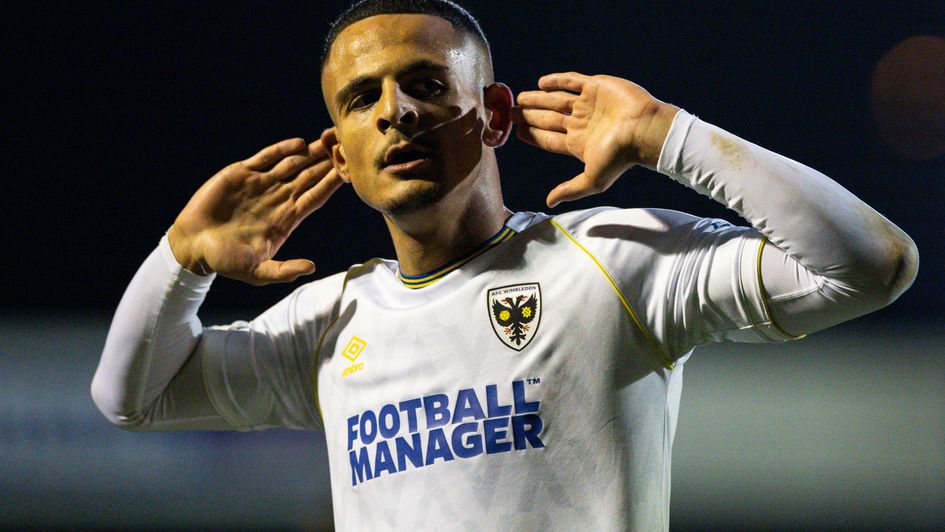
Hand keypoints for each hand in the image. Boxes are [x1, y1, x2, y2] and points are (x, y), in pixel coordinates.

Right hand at [167, 129, 344, 284]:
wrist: (193, 245)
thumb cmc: (226, 262)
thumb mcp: (258, 272)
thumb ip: (284, 270)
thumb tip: (311, 268)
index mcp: (286, 219)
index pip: (315, 197)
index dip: (332, 184)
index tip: (351, 172)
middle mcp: (278, 198)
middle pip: (310, 176)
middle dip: (328, 162)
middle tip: (347, 146)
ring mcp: (261, 184)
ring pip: (292, 164)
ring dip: (311, 152)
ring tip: (329, 138)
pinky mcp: (242, 173)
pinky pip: (266, 157)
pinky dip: (282, 149)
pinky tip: (299, 144)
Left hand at [514, 72, 678, 207]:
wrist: (643, 130)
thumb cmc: (619, 157)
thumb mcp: (592, 180)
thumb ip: (569, 190)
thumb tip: (549, 202)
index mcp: (578, 143)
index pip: (548, 139)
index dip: (532, 136)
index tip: (516, 131)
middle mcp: (581, 123)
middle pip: (548, 119)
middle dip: (530, 116)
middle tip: (510, 113)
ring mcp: (588, 105)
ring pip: (556, 100)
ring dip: (538, 99)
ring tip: (520, 98)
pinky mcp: (596, 86)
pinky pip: (573, 81)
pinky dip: (557, 81)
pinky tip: (541, 83)